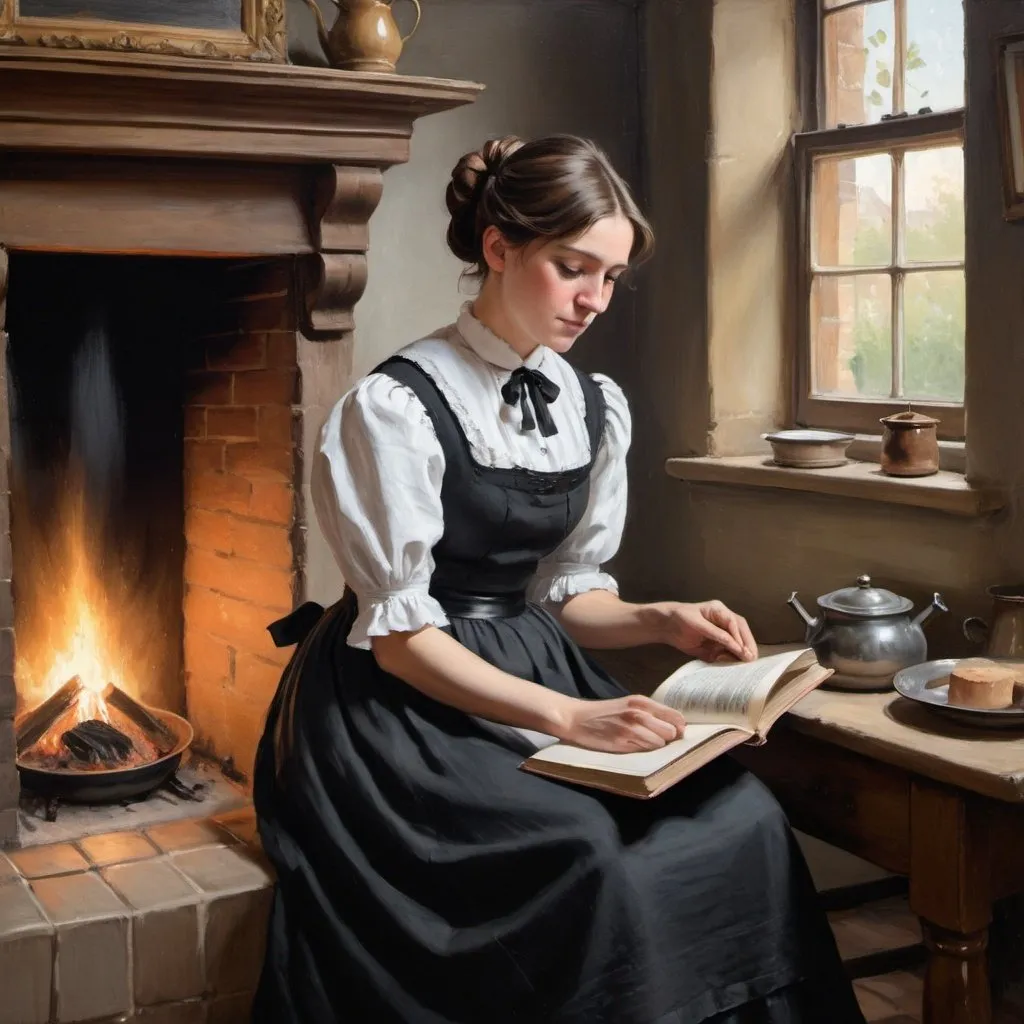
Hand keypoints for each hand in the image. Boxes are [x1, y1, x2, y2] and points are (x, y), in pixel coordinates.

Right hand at [558, 695, 686, 752]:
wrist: (577, 718)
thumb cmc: (606, 713)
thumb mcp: (629, 705)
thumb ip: (651, 713)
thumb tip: (677, 727)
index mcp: (642, 702)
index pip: (675, 716)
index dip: (679, 728)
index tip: (675, 733)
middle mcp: (638, 713)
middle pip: (671, 731)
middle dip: (667, 738)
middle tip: (656, 739)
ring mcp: (630, 728)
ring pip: (659, 743)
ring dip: (654, 746)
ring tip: (640, 742)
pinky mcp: (621, 743)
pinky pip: (644, 751)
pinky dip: (642, 751)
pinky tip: (631, 746)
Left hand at [655, 600, 757, 661]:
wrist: (667, 626)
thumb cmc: (680, 619)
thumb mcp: (697, 624)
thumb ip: (715, 634)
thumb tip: (733, 644)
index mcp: (719, 610)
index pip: (734, 623)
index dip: (739, 637)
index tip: (742, 650)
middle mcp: (724, 618)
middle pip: (741, 630)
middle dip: (747, 644)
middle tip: (751, 658)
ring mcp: (722, 629)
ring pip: (738, 638)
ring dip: (744, 650)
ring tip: (748, 662)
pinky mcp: (718, 641)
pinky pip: (728, 647)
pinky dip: (733, 655)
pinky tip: (737, 662)